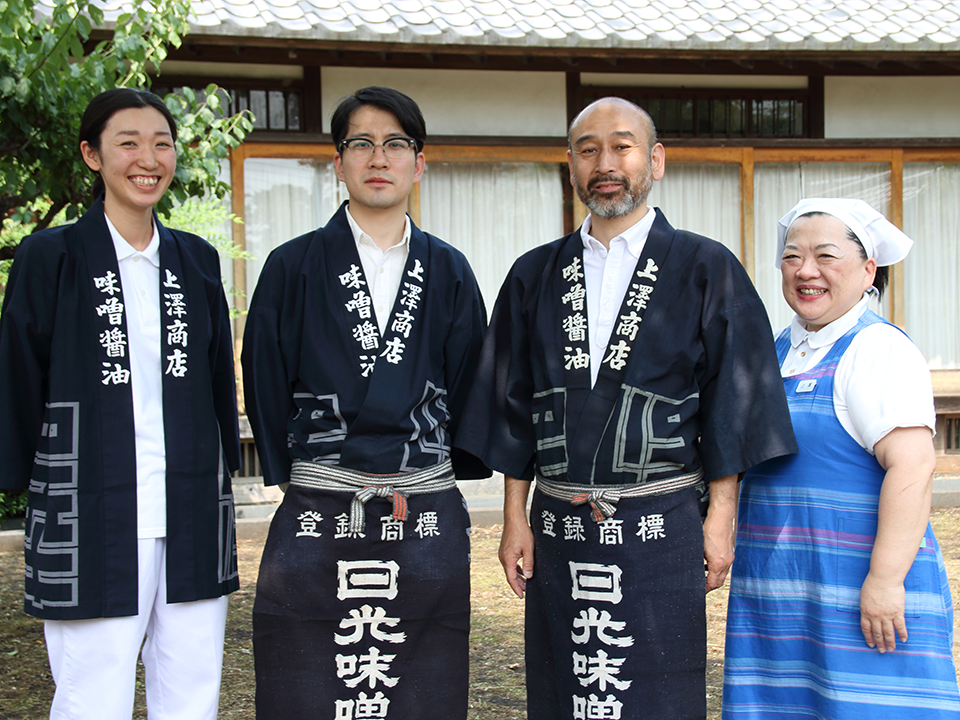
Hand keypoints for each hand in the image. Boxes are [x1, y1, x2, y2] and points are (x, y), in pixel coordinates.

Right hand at [499, 517, 533, 598]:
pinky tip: (522, 571)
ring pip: (510, 569)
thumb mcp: (529, 549)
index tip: (521, 596)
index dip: (517, 588)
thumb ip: (529, 564)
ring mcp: (503, 554)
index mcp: (508, 559)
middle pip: (510, 575)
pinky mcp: (505, 550)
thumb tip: (528, 577)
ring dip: (517, 577)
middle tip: (526, 591)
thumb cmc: (522, 532)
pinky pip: (510, 563)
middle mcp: (503, 558)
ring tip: (526, 583)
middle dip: (518, 584)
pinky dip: (516, 569)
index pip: (511, 579)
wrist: (514, 519)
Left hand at [703, 474, 737, 591]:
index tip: (697, 591)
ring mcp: (730, 557)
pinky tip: (707, 562)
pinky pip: (724, 565)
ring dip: (713, 576)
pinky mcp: (730, 551)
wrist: (722, 516)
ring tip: (701, 575)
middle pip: (718, 581)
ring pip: (722, 574)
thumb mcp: (699, 545)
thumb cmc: (710, 528)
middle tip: (699, 586)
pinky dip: (716, 568)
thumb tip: (688, 567)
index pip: (712, 584)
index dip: (704, 589)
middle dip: (709, 586)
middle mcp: (727, 562)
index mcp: (718, 564)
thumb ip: (696, 559)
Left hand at [860, 572, 906, 652]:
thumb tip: (868, 614)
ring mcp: (887, 615)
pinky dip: (902, 634)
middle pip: (877, 633)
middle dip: (879, 643)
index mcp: (865, 612)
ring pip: (889, 633)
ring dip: (890, 642)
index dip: (869, 637)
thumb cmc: (873, 584)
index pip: (866, 629)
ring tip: (892, 649)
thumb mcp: (864, 596)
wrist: (884, 578)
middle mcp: (875, 616)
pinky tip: (903, 640)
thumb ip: (866, 607)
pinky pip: (900, 626)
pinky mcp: (898, 613)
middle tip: (881, 651)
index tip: (871, 644)